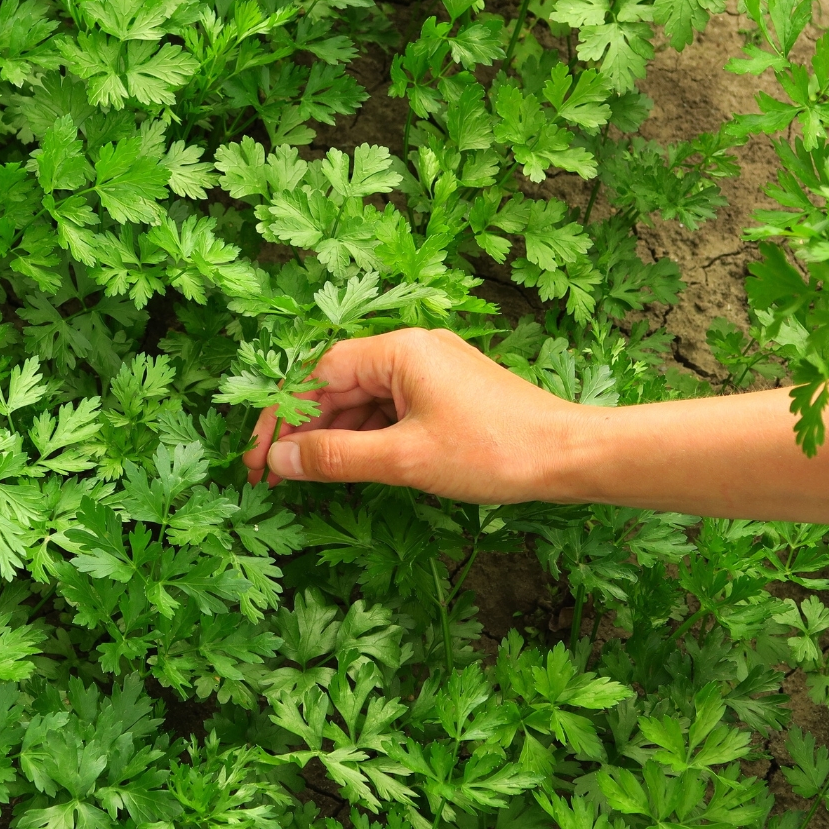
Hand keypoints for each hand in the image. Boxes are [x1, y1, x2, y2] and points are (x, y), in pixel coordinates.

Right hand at [242, 328, 579, 502]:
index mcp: (399, 350)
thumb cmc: (494, 450)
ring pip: (364, 401)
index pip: (317, 375)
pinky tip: (351, 468)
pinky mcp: (448, 396)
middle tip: (272, 476)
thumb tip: (279, 460)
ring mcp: (433, 373)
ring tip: (304, 478)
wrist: (569, 456)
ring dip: (333, 438)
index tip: (258, 458)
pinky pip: (391, 412)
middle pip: (337, 386)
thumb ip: (335, 458)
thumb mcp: (403, 459)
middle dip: (303, 430)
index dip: (281, 417)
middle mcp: (413, 351)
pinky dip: (366, 439)